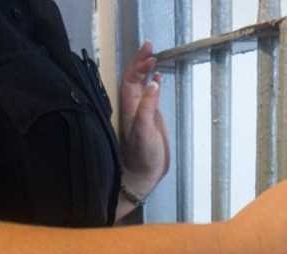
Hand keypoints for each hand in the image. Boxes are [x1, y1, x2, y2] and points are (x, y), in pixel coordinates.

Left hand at [120, 42, 169, 198]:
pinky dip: (153, 84)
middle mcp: (133, 107)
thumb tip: (153, 84)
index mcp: (129, 108)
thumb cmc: (142, 156)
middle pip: (134, 78)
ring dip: (145, 70)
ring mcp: (141, 112)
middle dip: (140, 61)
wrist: (144, 174)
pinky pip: (149, 96)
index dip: (139, 67)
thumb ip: (148, 107)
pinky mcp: (149, 118)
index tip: (150, 57)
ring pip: (140, 85)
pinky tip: (157, 78)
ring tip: (152, 55)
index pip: (131, 80)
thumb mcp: (145, 131)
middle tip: (149, 46)